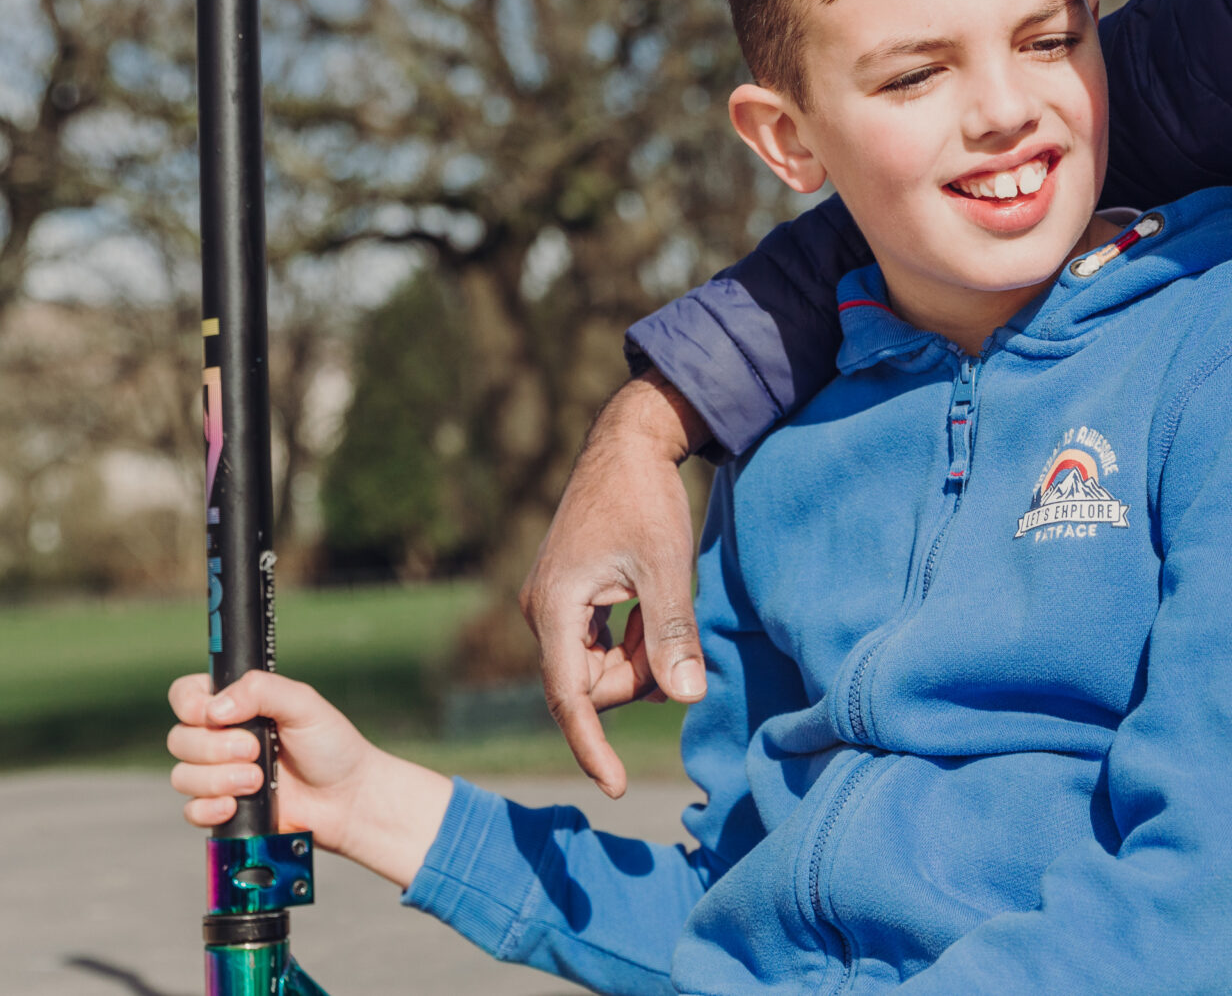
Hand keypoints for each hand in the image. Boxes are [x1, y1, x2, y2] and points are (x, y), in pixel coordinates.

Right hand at [165, 669, 452, 889]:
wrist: (347, 799)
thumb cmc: (331, 746)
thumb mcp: (304, 704)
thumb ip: (262, 690)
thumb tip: (216, 708)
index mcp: (236, 706)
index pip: (184, 696)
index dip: (190, 705)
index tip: (216, 715)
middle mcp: (220, 738)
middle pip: (178, 739)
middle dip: (215, 747)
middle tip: (256, 751)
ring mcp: (218, 776)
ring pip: (182, 776)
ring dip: (218, 779)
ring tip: (258, 781)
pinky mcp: (222, 810)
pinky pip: (191, 811)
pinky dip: (208, 809)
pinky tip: (235, 806)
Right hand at [520, 370, 709, 798]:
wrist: (628, 444)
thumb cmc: (645, 499)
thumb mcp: (667, 567)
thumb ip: (672, 636)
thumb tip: (687, 699)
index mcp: (555, 608)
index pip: (570, 699)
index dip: (594, 747)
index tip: (618, 787)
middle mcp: (543, 613)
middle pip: (590, 687)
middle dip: (635, 678)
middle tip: (673, 634)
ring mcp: (553, 606)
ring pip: (596, 669)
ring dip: (636, 658)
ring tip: (661, 609)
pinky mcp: (567, 598)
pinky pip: (597, 646)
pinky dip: (629, 640)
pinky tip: (647, 604)